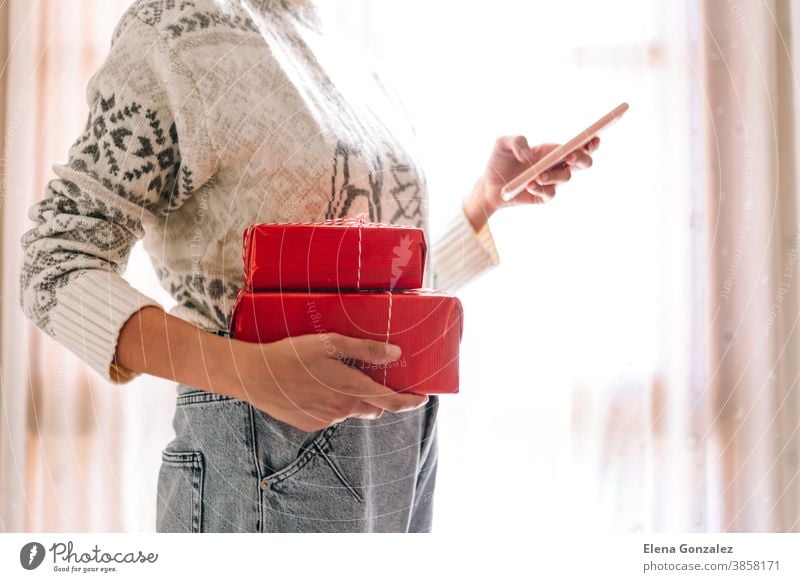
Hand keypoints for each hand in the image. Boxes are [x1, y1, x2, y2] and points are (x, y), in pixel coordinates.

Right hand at [214, 333, 428, 431]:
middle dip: (378, 397)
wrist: (254, 376)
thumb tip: (395, 353)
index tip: (423, 399)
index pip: (391, 401)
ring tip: (330, 376)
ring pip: (350, 411)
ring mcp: (325, 419)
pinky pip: (330, 415)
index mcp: (351, 389)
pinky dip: (330, 403)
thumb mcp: (330, 343)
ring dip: (351, 398)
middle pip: (373, 408)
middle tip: (369, 377)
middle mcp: (342, 409)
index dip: (410, 402)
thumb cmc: (292, 354)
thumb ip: (365, 350)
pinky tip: (313, 387)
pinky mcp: (310, 424)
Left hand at [463, 135, 599, 230]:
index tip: (594, 138)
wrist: (488, 185)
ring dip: (555, 174)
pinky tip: (530, 184)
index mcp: (552, 150)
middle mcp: (556, 165)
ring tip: (538, 175)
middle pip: (582, 162)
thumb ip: (516, 141)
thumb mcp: (502, 144)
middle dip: (581, 158)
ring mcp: (551, 182)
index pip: (578, 145)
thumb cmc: (499, 161)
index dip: (590, 142)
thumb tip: (529, 156)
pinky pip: (550, 193)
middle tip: (571, 155)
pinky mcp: (543, 196)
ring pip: (566, 177)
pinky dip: (541, 188)